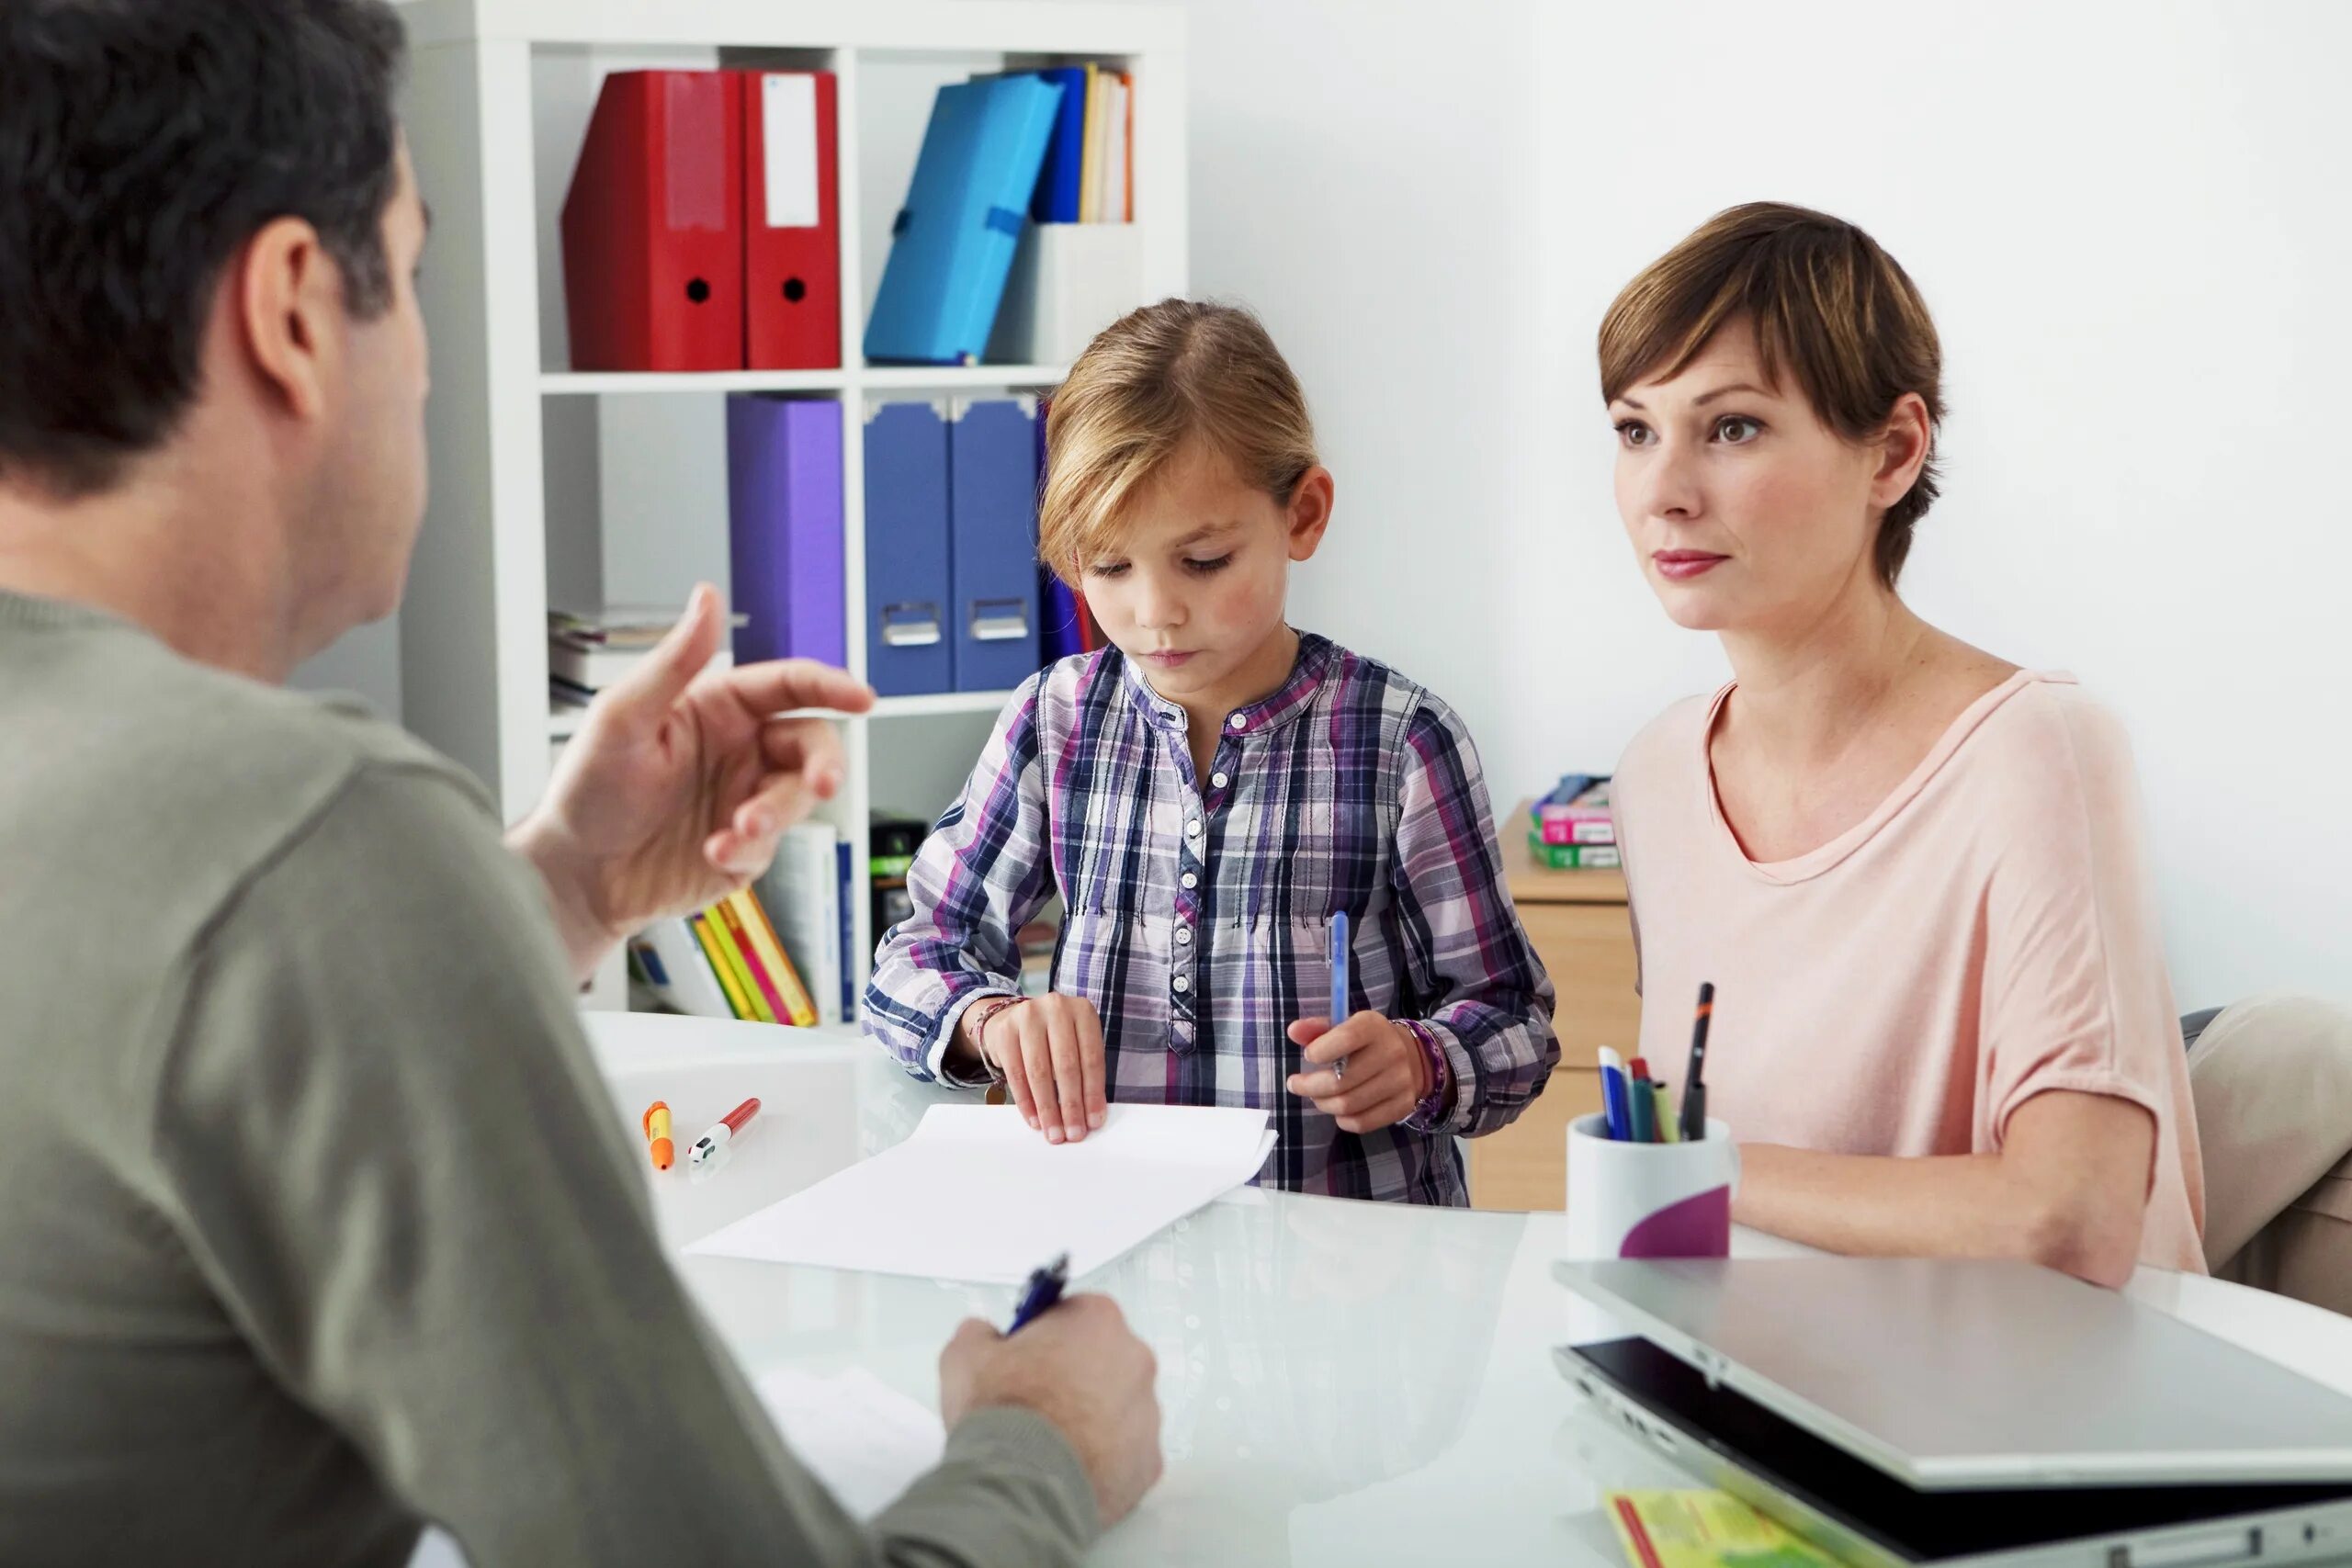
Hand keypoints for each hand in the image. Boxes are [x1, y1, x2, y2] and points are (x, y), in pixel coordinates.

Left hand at [511, 584, 874, 979]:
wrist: (575, 877)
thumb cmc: (587, 792)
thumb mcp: (624, 716)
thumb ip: (676, 659)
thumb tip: (707, 597)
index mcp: (717, 709)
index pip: (787, 685)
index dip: (830, 686)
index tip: (861, 697)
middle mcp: (738, 751)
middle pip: (812, 743)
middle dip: (824, 764)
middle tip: (823, 783)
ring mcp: (744, 800)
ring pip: (798, 798)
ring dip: (776, 814)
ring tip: (737, 831)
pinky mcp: (745, 850)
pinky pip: (772, 847)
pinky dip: (748, 851)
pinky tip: (711, 852)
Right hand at [938, 1295, 1162, 1528]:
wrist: (1021, 1482)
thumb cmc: (1002, 1413)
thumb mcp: (965, 1356)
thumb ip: (979, 1334)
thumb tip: (983, 1335)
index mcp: (1096, 1320)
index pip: (1074, 1316)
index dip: (1045, 1338)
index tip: (1026, 1357)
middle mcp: (1134, 1359)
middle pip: (1102, 1360)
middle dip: (1073, 1377)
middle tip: (1035, 1401)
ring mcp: (1147, 1413)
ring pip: (1118, 1408)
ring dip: (1090, 1418)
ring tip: (1049, 1441)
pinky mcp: (1147, 1462)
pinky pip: (1125, 1454)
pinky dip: (1102, 1460)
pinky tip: (1067, 1467)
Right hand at [969, 993, 1106, 1143]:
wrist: (1013, 1019)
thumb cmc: (1054, 1038)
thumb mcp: (1076, 1043)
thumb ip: (1085, 1071)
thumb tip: (1091, 1116)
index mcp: (1083, 1011)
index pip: (1092, 1058)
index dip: (1093, 1094)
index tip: (1094, 1122)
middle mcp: (1056, 1008)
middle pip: (1066, 1066)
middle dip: (1071, 1105)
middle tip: (1073, 1133)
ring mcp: (1027, 1016)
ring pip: (1040, 1072)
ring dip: (1048, 1109)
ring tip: (1054, 1133)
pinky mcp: (1005, 1031)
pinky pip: (1016, 1074)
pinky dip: (1026, 1101)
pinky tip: (1034, 1119)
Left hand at [1284, 1011, 1431, 1132]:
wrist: (1412, 1057)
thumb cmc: (1366, 1042)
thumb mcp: (1344, 1027)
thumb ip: (1316, 1029)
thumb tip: (1293, 1031)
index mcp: (1374, 1026)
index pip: (1345, 1039)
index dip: (1319, 1051)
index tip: (1308, 1056)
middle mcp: (1392, 1052)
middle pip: (1340, 1080)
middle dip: (1309, 1086)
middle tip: (1297, 1085)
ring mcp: (1400, 1081)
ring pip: (1348, 1105)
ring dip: (1323, 1104)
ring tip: (1316, 1097)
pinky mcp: (1403, 1105)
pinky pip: (1362, 1123)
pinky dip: (1342, 1120)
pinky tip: (1338, 1110)